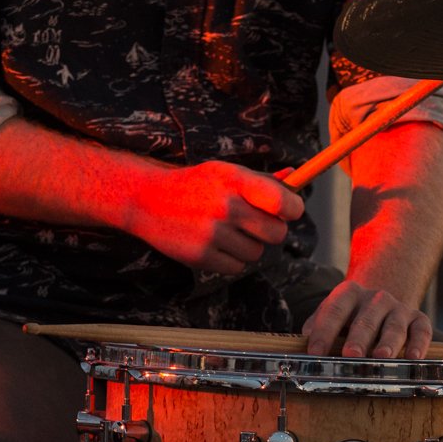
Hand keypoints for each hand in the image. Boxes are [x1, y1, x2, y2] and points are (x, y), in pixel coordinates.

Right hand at [128, 160, 303, 275]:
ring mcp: (212, 233)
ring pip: (256, 252)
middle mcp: (225, 206)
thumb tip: (294, 179)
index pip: (282, 202)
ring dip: (248, 246)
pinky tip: (214, 244)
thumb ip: (261, 180)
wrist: (148, 200)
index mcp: (234, 180)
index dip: (293, 209)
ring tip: (227, 232)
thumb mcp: (225, 173)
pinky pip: (237, 267)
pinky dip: (230, 260)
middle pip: (277, 233)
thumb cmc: (194, 185)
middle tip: (256, 224)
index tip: (288, 210)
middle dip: (272, 231)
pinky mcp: (200, 256)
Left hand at [302, 278, 432, 359]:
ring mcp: (398, 308)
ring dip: (388, 342)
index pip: (334, 310)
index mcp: (349, 294)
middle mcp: (376, 298)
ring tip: (381, 358)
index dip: (324, 331)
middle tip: (351, 355)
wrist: (382, 300)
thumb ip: (318, 325)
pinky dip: (419, 344)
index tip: (315, 352)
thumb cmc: (352, 315)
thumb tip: (305, 340)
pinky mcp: (418, 319)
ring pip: (394, 325)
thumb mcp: (332, 313)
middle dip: (358, 338)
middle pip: (366, 318)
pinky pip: (421, 330)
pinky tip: (414, 358)